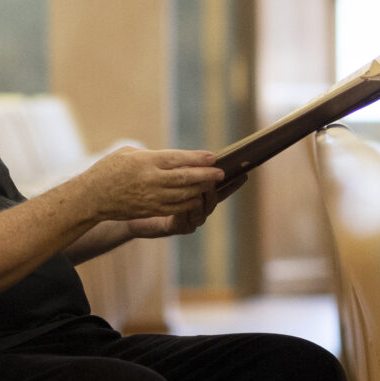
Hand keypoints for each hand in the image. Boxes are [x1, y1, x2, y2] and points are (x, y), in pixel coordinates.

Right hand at [81, 148, 226, 223]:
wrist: (92, 197)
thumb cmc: (109, 169)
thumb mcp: (128, 153)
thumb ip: (153, 155)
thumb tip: (175, 158)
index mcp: (145, 162)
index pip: (178, 159)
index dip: (198, 159)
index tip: (214, 157)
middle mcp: (150, 180)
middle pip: (185, 178)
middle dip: (206, 176)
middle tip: (221, 173)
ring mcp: (151, 197)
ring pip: (184, 195)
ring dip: (201, 190)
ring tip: (212, 184)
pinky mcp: (150, 210)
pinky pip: (176, 208)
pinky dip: (189, 203)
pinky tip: (197, 198)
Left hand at [125, 175, 245, 237]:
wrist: (134, 212)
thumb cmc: (152, 190)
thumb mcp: (168, 174)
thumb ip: (182, 166)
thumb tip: (201, 153)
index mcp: (199, 194)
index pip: (220, 187)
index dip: (233, 183)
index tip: (244, 175)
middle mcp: (199, 208)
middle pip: (214, 198)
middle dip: (218, 188)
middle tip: (218, 178)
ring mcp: (190, 220)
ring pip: (202, 209)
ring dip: (203, 198)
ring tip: (203, 187)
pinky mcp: (177, 227)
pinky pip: (186, 220)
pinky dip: (187, 212)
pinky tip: (187, 203)